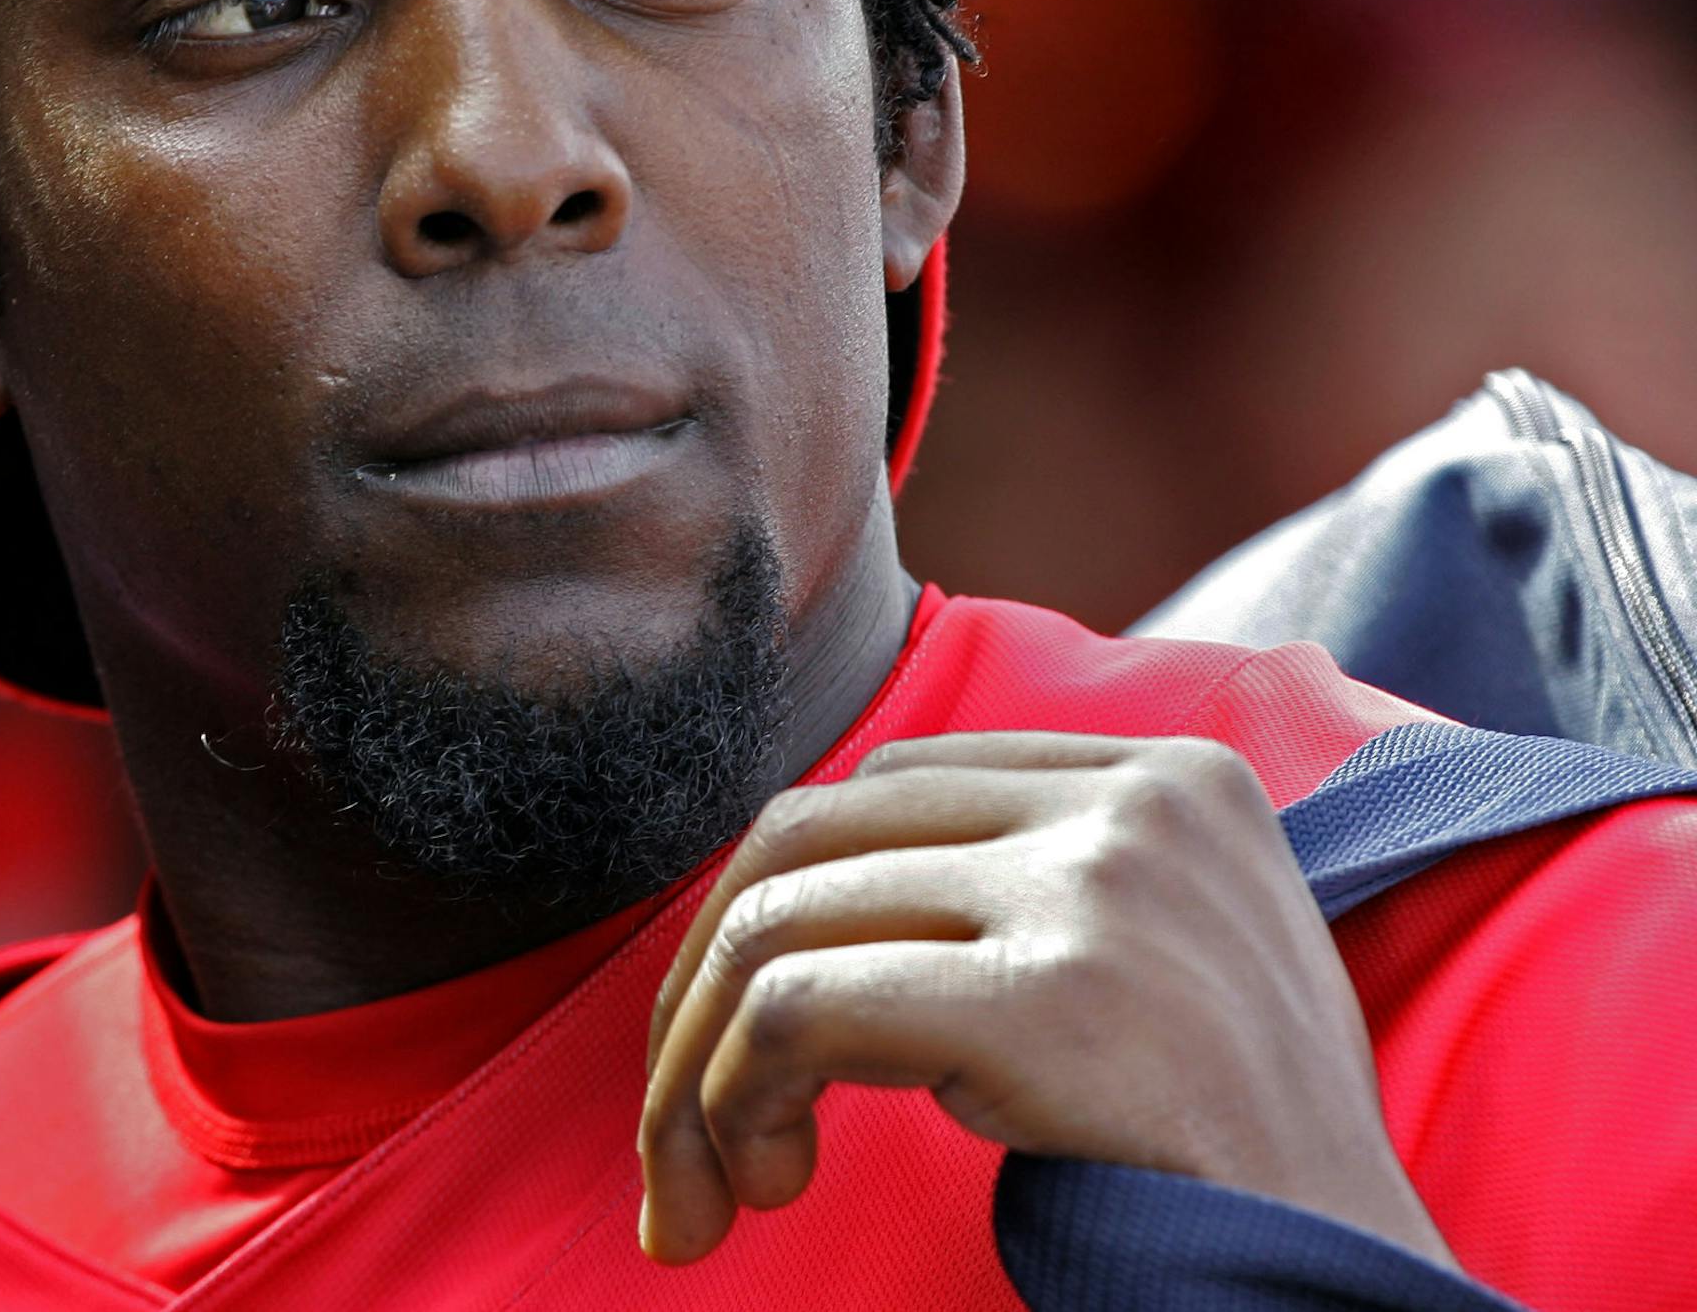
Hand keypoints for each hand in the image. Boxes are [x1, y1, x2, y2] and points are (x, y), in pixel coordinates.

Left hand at [637, 731, 1453, 1269]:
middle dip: (705, 976)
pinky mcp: (1045, 999)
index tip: (751, 1028)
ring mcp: (1093, 888)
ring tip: (717, 1184)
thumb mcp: (1169, 952)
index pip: (891, 785)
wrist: (1351, 1286)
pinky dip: (731, 1095)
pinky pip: (798, 1008)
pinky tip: (766, 1179)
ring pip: (781, 916)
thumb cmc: (1239, 1150)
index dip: (789, 902)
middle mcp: (1131, 799)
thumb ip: (1034, 878)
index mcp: (1169, 772)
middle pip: (812, 830)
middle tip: (681, 1123)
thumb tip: (804, 901)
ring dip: (698, 1064)